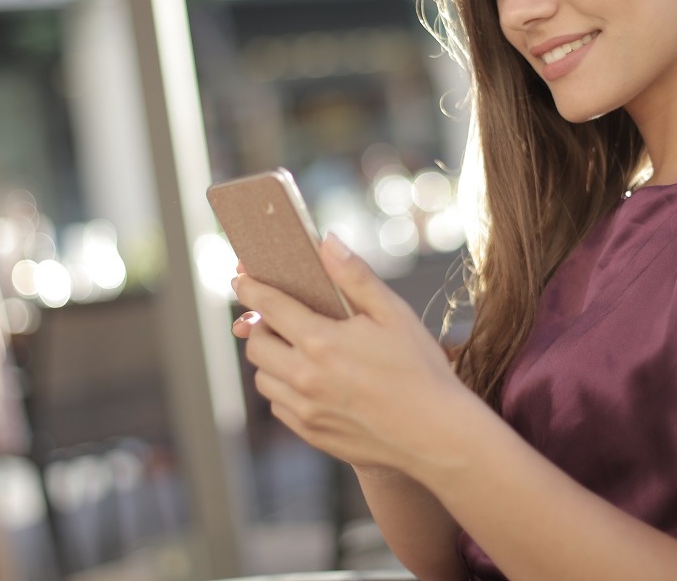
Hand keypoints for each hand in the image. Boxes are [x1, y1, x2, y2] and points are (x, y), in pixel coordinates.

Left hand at [231, 235, 471, 473]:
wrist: (435, 433)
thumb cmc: (420, 369)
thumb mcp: (394, 314)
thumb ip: (355, 277)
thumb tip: (326, 242)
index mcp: (322, 341)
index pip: (269, 307)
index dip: (251, 288)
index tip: (241, 278)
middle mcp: (304, 377)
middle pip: (256, 344)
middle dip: (259, 325)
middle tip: (277, 318)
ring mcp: (305, 409)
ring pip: (263, 378)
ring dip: (271, 358)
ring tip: (295, 349)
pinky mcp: (310, 433)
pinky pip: (279, 406)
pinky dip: (284, 388)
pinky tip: (310, 381)